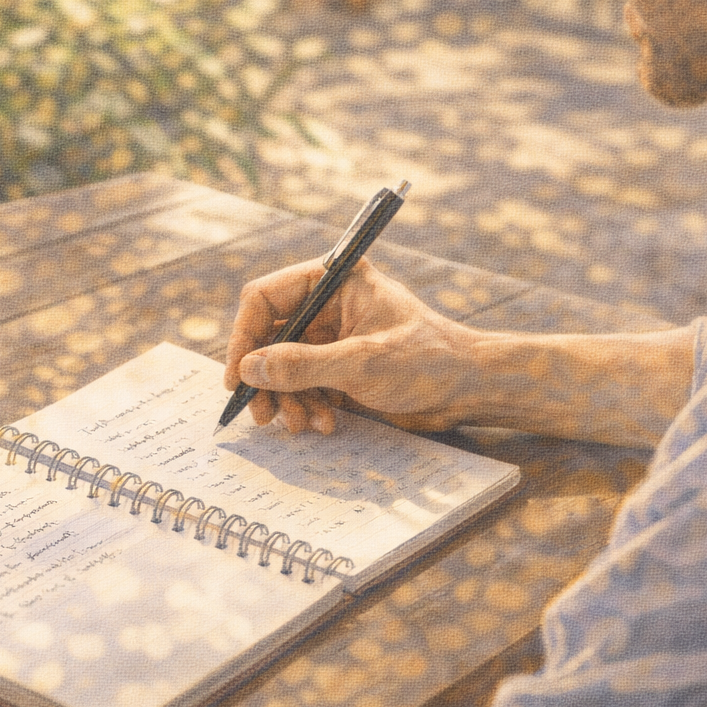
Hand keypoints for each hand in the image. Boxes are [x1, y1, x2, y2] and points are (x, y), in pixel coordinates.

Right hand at [224, 258, 481, 433]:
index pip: (265, 298)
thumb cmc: (428, 360)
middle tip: (262, 415)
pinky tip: (324, 424)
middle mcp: (327, 306)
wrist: (469, 389)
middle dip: (265, 379)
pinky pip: (303, 387)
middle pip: (268, 338)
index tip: (237, 377)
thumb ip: (302, 365)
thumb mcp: (362, 363)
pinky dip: (305, 407)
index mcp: (334, 281)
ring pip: (282, 367)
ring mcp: (332, 339)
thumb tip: (249, 369)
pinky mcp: (339, 369)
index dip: (244, 337)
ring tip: (302, 425)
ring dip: (286, 399)